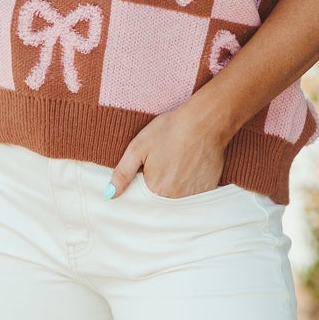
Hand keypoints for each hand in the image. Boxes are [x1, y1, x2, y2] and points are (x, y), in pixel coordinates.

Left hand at [106, 105, 226, 200]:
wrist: (205, 121)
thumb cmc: (170, 130)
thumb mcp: (138, 147)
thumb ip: (122, 174)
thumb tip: (109, 195)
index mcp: (155, 189)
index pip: (142, 198)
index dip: (143, 184)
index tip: (148, 169)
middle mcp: (175, 198)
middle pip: (160, 198)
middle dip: (158, 185)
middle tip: (165, 161)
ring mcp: (194, 195)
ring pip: (178, 197)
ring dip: (175, 186)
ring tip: (178, 162)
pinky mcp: (209, 189)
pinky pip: (194, 193)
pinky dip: (190, 183)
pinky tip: (190, 166)